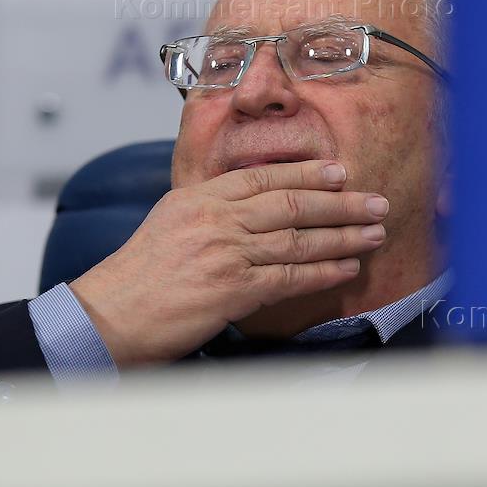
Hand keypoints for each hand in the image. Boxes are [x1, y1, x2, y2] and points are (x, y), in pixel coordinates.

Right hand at [69, 160, 388, 366]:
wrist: (110, 314)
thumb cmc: (140, 276)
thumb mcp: (172, 222)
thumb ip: (213, 209)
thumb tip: (253, 204)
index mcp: (200, 198)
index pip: (263, 177)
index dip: (306, 173)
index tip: (340, 172)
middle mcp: (216, 219)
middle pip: (291, 203)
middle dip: (340, 203)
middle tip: (376, 202)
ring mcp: (227, 253)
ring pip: (298, 238)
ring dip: (343, 236)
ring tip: (375, 233)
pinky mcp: (234, 289)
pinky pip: (291, 278)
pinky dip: (324, 272)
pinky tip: (349, 268)